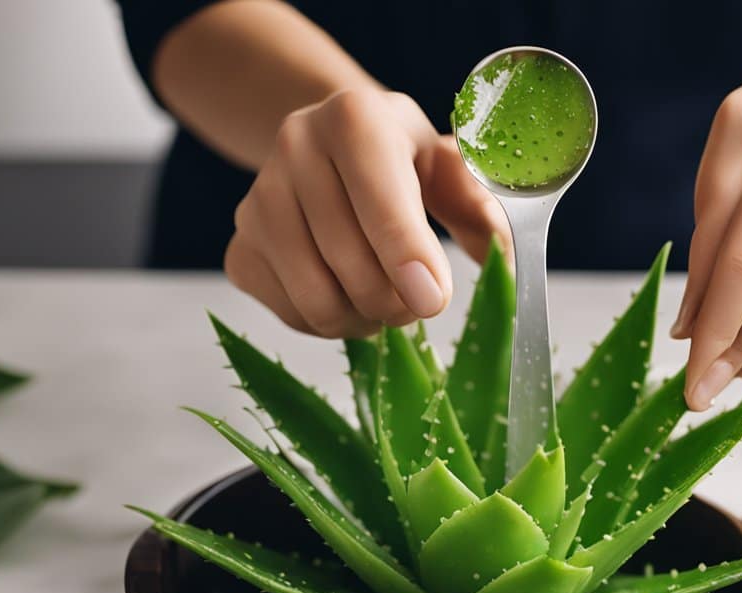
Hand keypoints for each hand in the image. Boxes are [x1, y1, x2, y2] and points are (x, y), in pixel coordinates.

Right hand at [225, 89, 508, 336]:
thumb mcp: (451, 168)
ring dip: (365, 319)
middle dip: (397, 302)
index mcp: (354, 118)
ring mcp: (256, 201)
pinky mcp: (240, 249)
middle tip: (420, 301)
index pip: (381, 204)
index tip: (434, 299)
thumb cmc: (402, 163)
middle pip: (350, 265)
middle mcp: (294, 149)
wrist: (330, 151)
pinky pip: (290, 315)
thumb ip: (481, 209)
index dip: (408, 258)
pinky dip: (328, 324)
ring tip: (385, 299)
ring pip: (316, 299)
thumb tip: (501, 258)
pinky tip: (347, 295)